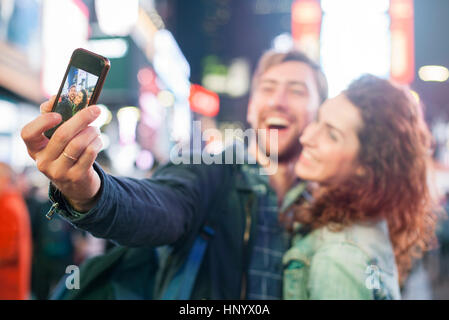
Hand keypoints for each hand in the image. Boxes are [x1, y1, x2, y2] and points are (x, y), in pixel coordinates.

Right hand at [21, 96, 102, 211]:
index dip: (42, 122)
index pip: (28, 133)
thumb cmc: (65, 152)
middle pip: (62, 135)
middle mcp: (43, 161)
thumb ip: (53, 114)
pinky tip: (98, 140)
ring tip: (95, 129)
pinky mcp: (76, 176)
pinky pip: (90, 153)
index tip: (58, 115)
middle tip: (95, 109)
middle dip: (82, 118)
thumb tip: (57, 97)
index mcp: (35, 148)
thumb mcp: (55, 137)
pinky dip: (97, 142)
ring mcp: (59, 171)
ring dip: (92, 131)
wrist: (76, 184)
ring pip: (78, 144)